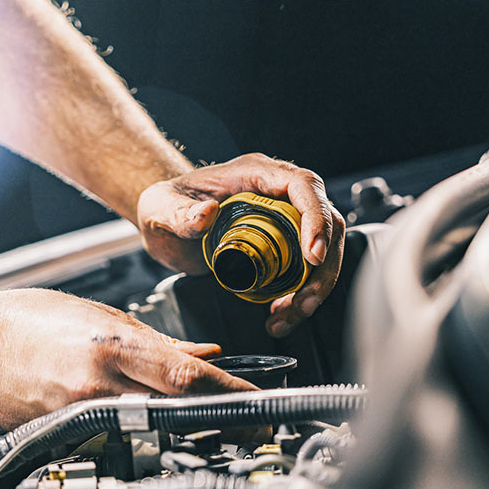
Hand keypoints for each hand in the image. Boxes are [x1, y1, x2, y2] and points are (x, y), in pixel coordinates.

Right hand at [0, 289, 256, 428]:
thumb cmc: (27, 320)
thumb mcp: (101, 317)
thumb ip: (157, 341)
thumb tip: (203, 353)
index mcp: (113, 346)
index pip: (189, 375)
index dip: (232, 392)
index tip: (259, 402)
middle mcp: (100, 383)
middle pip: (177, 408)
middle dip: (219, 418)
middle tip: (248, 424)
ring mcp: (80, 412)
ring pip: (151, 428)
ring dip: (184, 428)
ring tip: (210, 427)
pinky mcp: (63, 433)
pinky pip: (116, 436)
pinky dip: (142, 434)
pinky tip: (152, 428)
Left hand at [137, 153, 345, 337]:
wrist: (165, 221)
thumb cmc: (165, 205)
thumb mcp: (161, 207)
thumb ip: (178, 213)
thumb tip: (206, 213)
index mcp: (255, 173)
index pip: (303, 186)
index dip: (316, 218)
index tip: (312, 256)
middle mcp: (277, 192)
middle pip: (327, 221)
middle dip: (324, 266)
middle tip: (303, 301)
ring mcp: (283, 217)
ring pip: (324, 248)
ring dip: (316, 286)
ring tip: (289, 315)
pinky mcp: (282, 243)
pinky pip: (307, 267)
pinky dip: (301, 294)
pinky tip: (280, 313)